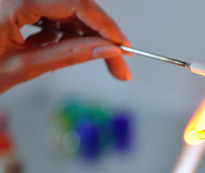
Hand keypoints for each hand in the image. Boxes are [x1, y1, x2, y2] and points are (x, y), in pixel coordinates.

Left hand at [0, 0, 131, 93]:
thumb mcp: (22, 67)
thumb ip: (67, 56)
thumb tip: (107, 51)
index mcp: (13, 0)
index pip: (74, 3)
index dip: (106, 26)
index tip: (124, 48)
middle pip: (74, 5)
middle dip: (100, 35)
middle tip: (119, 65)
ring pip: (66, 9)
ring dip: (83, 35)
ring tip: (84, 60)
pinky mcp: (17, 4)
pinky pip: (51, 12)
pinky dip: (61, 32)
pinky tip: (51, 48)